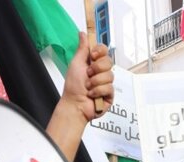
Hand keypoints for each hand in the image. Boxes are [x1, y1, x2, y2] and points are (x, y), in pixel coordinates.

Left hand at [46, 33, 114, 161]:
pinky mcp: (110, 94)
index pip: (104, 51)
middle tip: (87, 74)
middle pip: (109, 62)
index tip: (92, 56)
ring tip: (88, 87)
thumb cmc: (73, 86)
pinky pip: (109, 87)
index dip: (100, 52)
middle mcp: (101, 72)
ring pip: (109, 75)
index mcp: (93, 63)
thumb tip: (82, 34)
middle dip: (96, 68)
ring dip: (95, 82)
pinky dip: (98, 91)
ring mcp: (106, 83)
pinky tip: (92, 95)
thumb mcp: (76, 64)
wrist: (74, 104)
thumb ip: (82, 49)